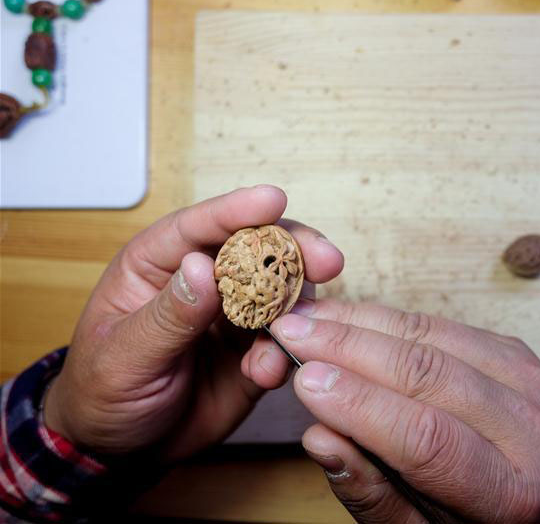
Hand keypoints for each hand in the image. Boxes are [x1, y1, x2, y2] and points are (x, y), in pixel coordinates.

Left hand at [43, 186, 343, 460]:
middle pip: (255, 251)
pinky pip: (281, 346)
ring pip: (280, 295)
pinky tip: (270, 370)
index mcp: (158, 266)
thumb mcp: (124, 356)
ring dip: (299, 306)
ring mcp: (233, 317)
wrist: (120, 450)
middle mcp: (204, 282)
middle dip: (294, 251)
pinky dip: (284, 355)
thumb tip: (202, 268)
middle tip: (327, 259)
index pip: (199, 227)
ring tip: (303, 325)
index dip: (238, 211)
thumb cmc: (102, 391)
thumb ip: (167, 316)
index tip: (275, 200)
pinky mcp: (254, 353)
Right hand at [244, 300, 539, 522]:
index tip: (305, 380)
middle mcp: (530, 429)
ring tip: (306, 318)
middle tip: (289, 334)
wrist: (534, 490)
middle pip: (429, 374)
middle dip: (350, 348)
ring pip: (432, 335)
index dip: (362, 405)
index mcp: (510, 490)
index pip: (428, 439)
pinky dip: (386, 317)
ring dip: (360, 322)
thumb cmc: (468, 521)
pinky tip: (344, 316)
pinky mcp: (512, 350)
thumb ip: (372, 493)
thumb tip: (319, 438)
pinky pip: (440, 323)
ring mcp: (526, 380)